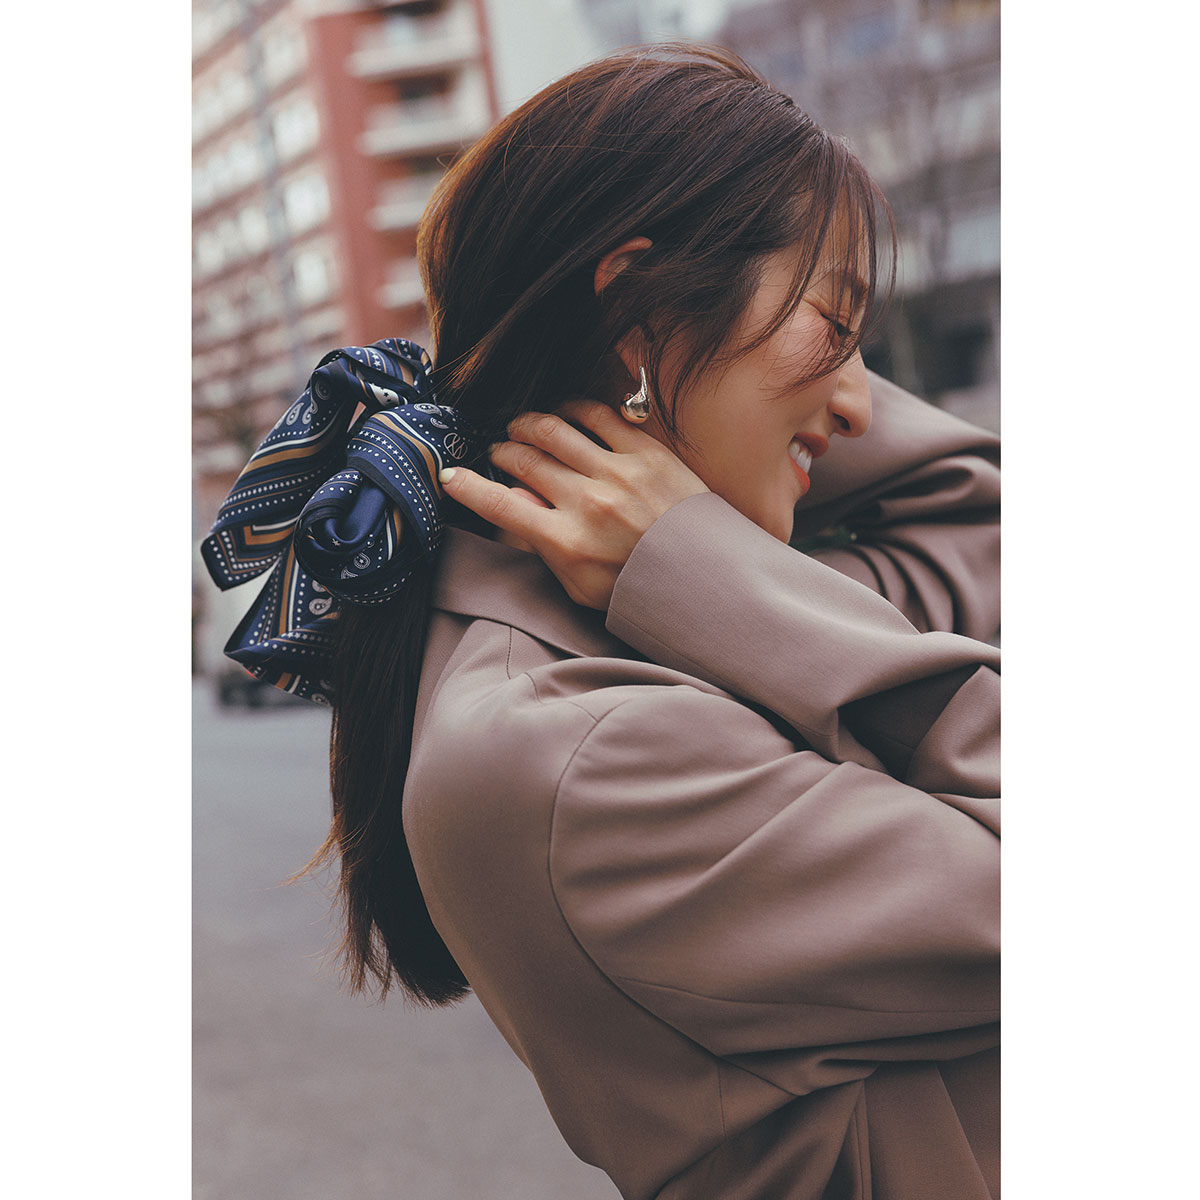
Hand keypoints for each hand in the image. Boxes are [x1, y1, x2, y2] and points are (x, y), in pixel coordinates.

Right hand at [439, 399, 708, 609]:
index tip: (450, 477)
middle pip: (522, 460)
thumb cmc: (638, 586)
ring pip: (553, 430)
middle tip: (498, 452)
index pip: (499, 506)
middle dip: (501, 452)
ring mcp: (617, 474)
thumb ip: (542, 547)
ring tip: (521, 428)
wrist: (705, 576)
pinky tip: (563, 414)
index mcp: (565, 543)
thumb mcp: (580, 586)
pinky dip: (572, 410)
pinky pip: (598, 415)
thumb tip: (513, 503)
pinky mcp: (645, 452)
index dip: (466, 487)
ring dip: (528, 424)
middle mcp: (586, 503)